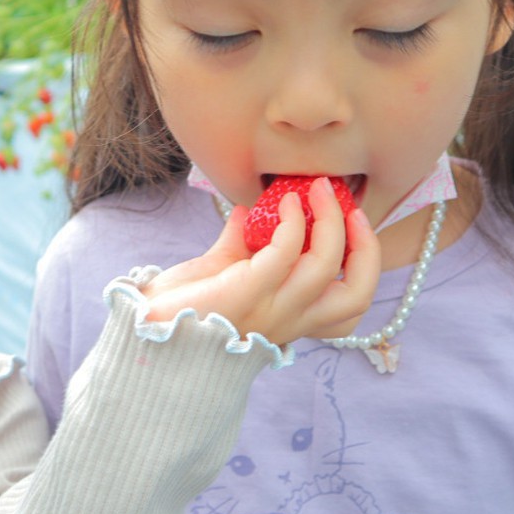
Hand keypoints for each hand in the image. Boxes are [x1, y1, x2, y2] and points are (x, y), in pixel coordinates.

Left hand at [141, 177, 381, 345]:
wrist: (147, 324)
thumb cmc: (186, 302)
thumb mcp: (226, 270)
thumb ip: (246, 243)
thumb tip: (253, 210)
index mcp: (291, 317)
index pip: (350, 309)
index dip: (366, 264)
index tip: (355, 223)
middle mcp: (288, 320)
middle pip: (357, 296)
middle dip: (366, 247)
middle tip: (350, 206)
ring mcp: (270, 310)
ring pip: (327, 267)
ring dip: (329, 220)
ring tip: (316, 189)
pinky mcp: (246, 293)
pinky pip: (285, 252)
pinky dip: (291, 222)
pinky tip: (283, 202)